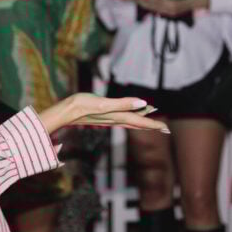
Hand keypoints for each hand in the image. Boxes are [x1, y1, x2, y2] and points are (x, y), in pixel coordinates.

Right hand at [39, 93, 169, 134]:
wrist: (65, 111)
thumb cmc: (82, 106)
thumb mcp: (104, 103)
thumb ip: (124, 103)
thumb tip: (143, 103)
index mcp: (118, 116)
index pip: (140, 121)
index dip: (153, 125)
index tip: (166, 129)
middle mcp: (115, 119)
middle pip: (137, 124)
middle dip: (151, 126)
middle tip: (165, 129)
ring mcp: (109, 118)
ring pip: (130, 121)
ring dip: (142, 121)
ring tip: (152, 121)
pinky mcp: (103, 115)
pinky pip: (122, 118)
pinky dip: (131, 117)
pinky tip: (130, 115)